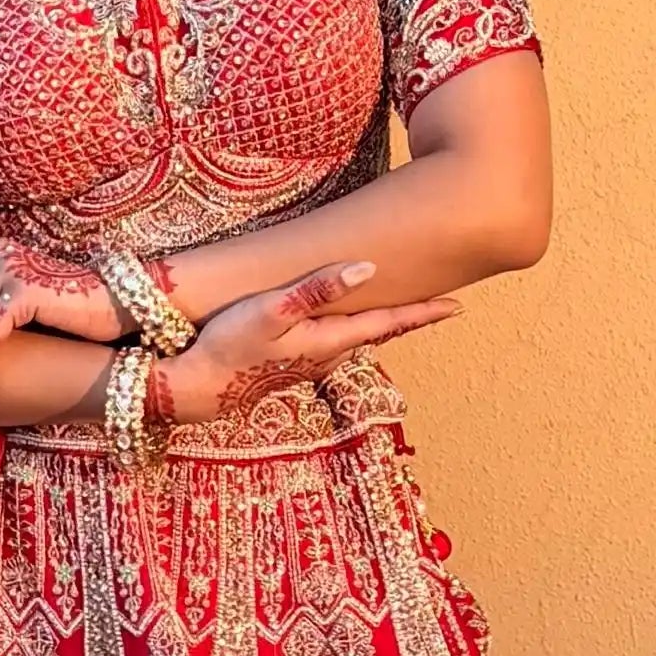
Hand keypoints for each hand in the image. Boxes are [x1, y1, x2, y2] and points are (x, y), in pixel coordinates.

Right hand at [158, 261, 459, 423]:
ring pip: (360, 337)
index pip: (388, 323)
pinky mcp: (294, 362)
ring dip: (385, 323)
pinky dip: (357, 327)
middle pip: (381, 332)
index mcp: (331, 340)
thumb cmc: (230, 345)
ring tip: (408, 307)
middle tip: (445, 304)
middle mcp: (329, 355)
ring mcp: (312, 361)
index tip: (457, 306)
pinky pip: (338, 340)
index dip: (423, 313)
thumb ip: (317, 289)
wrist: (198, 386)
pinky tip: (353, 320)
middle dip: (412, 317)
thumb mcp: (271, 311)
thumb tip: (368, 268)